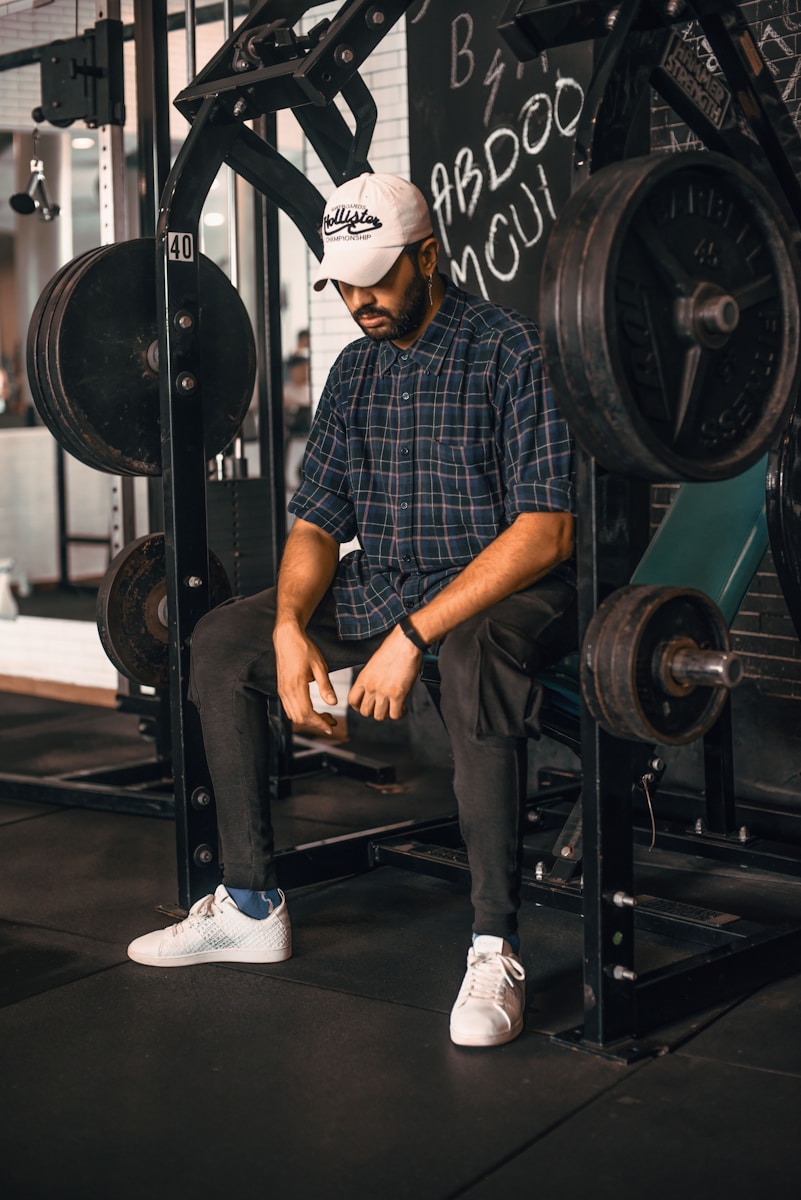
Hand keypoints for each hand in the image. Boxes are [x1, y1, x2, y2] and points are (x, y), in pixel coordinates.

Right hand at [273, 621, 337, 736]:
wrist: (287, 638)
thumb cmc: (304, 649)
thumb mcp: (319, 666)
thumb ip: (325, 686)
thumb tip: (333, 703)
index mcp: (296, 686)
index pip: (307, 713)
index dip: (319, 723)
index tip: (330, 728)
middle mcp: (286, 691)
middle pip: (300, 718)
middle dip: (316, 723)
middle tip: (332, 721)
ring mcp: (282, 691)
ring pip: (294, 715)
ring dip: (309, 720)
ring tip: (325, 716)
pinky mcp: (281, 689)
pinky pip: (289, 708)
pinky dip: (301, 713)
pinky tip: (313, 709)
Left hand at [348, 625, 421, 720]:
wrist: (405, 643)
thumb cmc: (393, 649)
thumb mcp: (374, 664)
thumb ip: (371, 678)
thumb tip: (375, 689)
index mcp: (363, 678)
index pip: (352, 701)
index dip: (358, 707)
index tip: (366, 706)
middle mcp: (371, 687)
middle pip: (365, 712)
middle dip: (374, 712)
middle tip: (383, 708)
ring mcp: (383, 692)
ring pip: (379, 716)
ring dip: (388, 714)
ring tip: (395, 708)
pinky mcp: (398, 694)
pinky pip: (395, 715)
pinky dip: (400, 714)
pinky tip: (404, 707)